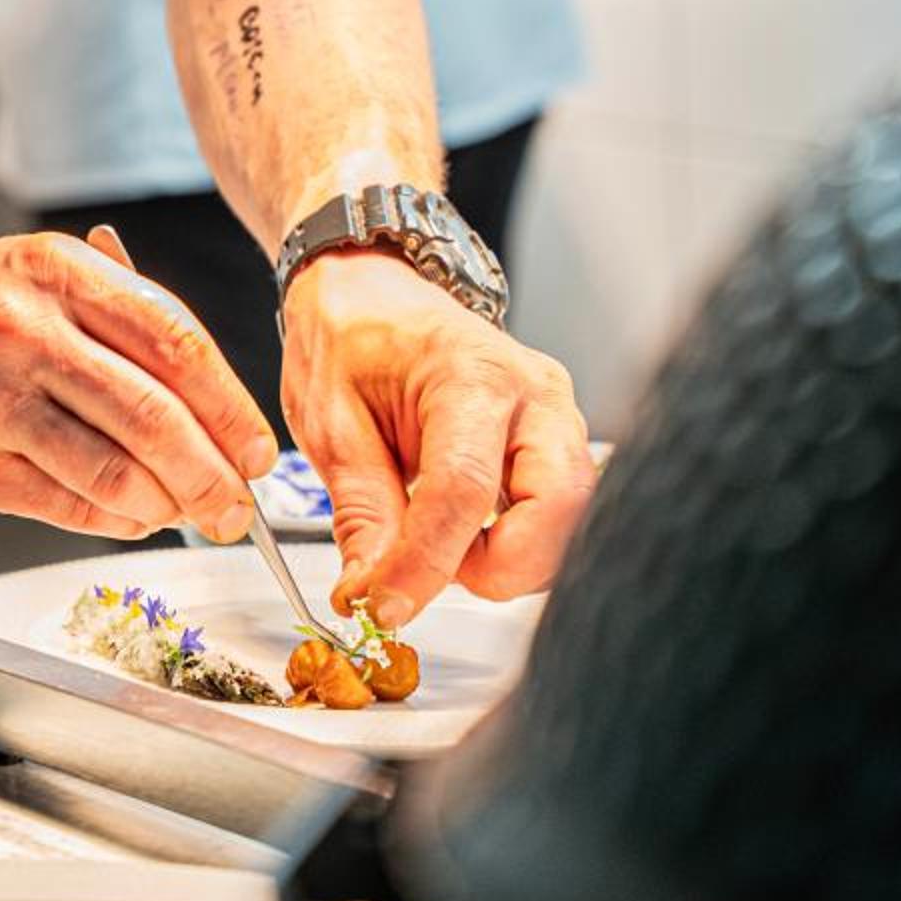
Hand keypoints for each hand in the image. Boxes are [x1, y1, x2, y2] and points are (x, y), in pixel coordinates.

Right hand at [0, 230, 279, 540]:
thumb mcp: (40, 275)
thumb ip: (123, 324)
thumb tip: (214, 410)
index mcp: (55, 271)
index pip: (175, 340)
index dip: (231, 406)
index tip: (258, 448)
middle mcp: (22, 329)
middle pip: (153, 415)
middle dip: (214, 473)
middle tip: (238, 504)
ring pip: (113, 471)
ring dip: (169, 506)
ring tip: (190, 513)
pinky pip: (65, 504)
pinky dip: (114, 519)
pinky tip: (131, 515)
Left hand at [278, 251, 594, 627]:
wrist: (371, 291)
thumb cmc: (351, 337)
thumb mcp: (329, 420)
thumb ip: (360, 511)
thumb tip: (372, 597)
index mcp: (469, 371)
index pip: (463, 490)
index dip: (424, 565)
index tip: (379, 609)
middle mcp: (533, 391)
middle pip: (557, 509)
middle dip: (499, 567)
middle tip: (430, 572)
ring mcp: (556, 416)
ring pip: (571, 521)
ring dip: (509, 558)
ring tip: (438, 542)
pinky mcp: (557, 442)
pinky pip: (559, 515)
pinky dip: (517, 544)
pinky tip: (464, 532)